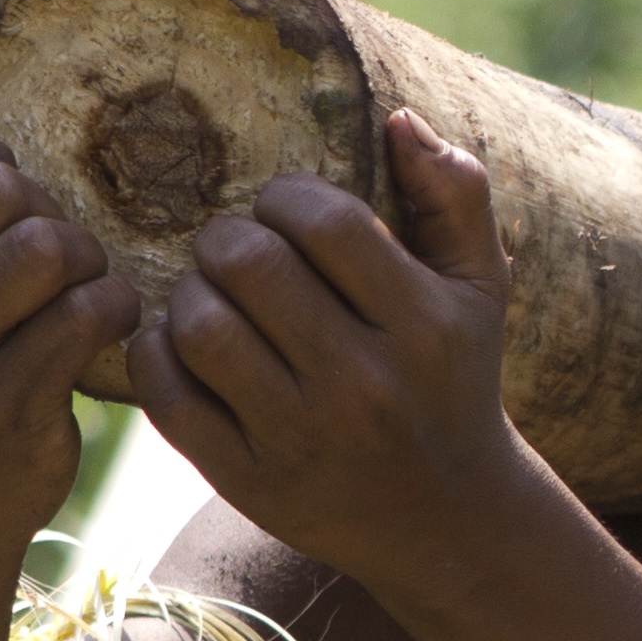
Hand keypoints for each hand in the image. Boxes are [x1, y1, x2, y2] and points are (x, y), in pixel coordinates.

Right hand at [0, 109, 136, 552]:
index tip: (6, 208)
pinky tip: (102, 331)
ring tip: (78, 295)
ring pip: (50, 245)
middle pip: (3, 190)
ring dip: (88, 264)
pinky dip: (115, 311)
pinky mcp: (1, 401)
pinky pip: (90, 309)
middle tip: (54, 266)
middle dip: (50, 216)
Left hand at [127, 109, 535, 590]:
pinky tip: (188, 349)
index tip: (286, 211)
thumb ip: (456, 196)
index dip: (285, 197)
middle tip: (237, 251)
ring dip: (191, 294)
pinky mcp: (251, 480)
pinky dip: (159, 355)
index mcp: (424, 325)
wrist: (448, 520)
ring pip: (202, 325)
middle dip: (228, 239)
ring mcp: (304, 438)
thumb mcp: (482, 289)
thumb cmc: (454, 380)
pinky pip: (169, 393)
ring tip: (213, 297)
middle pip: (251, 265)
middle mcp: (366, 384)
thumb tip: (400, 120)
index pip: (324, 221)